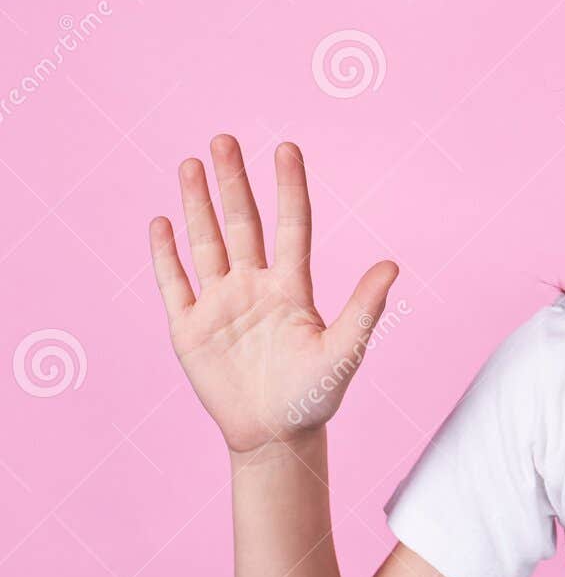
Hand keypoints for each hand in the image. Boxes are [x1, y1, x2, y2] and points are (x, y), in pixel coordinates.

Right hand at [148, 135, 397, 453]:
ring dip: (196, 205)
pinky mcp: (189, 329)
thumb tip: (393, 265)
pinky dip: (164, 255)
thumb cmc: (317, 396)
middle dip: (232, 182)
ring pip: (205, 243)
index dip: (288, 186)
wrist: (276, 437)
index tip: (285, 146)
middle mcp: (255, 286)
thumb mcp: (344, 351)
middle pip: (242, 223)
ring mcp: (220, 304)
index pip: (291, 224)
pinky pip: (173, 284)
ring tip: (190, 164)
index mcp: (292, 287)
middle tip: (223, 138)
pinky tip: (159, 222)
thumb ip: (365, 308)